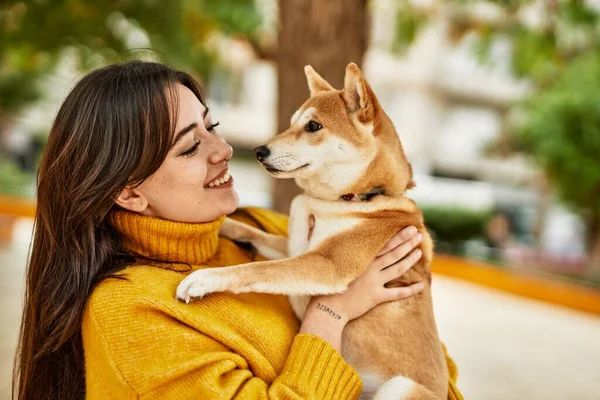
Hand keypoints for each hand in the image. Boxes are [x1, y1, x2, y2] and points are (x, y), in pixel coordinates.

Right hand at [306, 225, 424, 323]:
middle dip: (408, 243)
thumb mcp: (338, 264)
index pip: (384, 244)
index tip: (410, 228)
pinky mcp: (376, 297)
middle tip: (419, 234)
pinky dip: (410, 290)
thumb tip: (354, 244)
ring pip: (397, 269)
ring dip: (410, 260)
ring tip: (420, 252)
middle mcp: (370, 268)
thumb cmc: (328, 284)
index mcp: (361, 259)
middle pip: (394, 253)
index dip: (399, 236)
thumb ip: (349, 254)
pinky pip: (397, 293)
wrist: (327, 307)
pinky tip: (421, 286)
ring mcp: (374, 282)